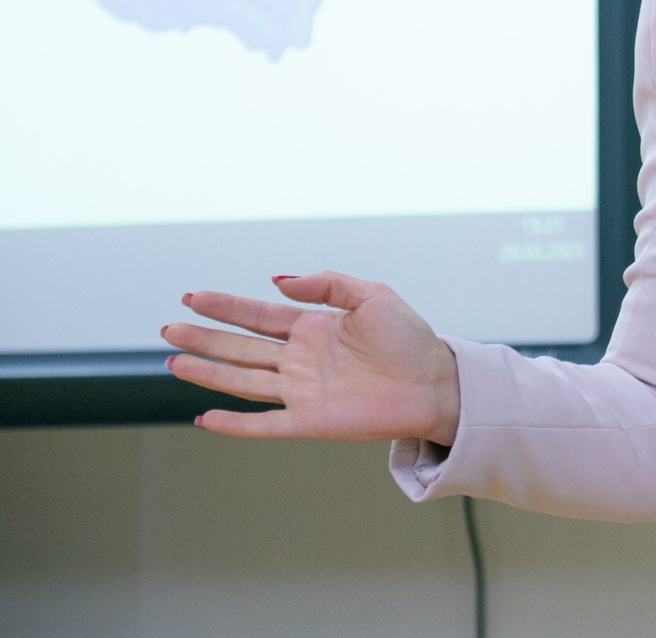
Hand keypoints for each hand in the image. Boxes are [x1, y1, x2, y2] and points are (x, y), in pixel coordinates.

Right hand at [163, 272, 460, 443]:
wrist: (436, 382)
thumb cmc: (410, 339)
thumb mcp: (372, 296)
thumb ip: (327, 284)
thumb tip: (277, 281)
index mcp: (314, 328)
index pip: (258, 316)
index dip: (225, 306)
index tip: (192, 297)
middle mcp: (301, 359)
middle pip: (241, 347)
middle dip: (204, 338)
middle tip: (168, 329)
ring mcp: (302, 391)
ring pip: (242, 381)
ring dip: (208, 373)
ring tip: (173, 362)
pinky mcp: (310, 421)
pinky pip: (263, 424)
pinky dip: (233, 424)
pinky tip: (204, 417)